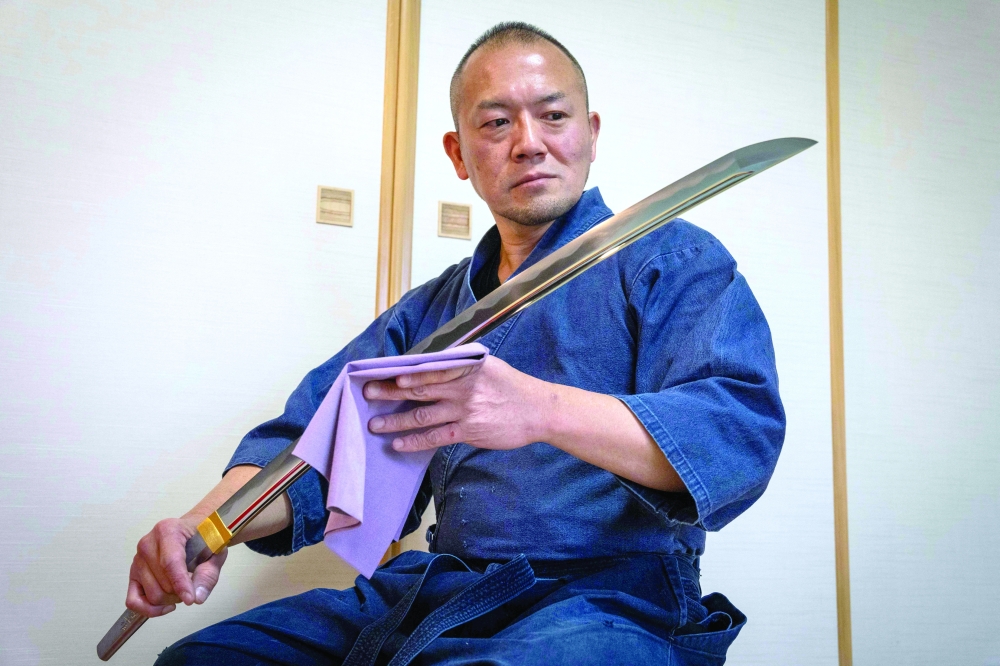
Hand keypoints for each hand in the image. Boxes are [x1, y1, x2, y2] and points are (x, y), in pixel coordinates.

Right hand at [125, 515, 226, 616]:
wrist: (194, 530)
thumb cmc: (204, 537)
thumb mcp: (216, 550)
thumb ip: (208, 573)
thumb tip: (197, 597)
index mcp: (168, 530)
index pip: (170, 562)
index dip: (180, 584)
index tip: (190, 599)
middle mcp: (147, 544)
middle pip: (162, 583)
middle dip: (180, 592)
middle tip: (194, 585)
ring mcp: (138, 560)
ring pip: (151, 595)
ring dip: (170, 600)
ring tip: (183, 588)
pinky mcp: (134, 574)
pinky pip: (133, 600)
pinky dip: (148, 609)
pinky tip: (166, 606)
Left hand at [364, 355, 547, 452]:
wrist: (539, 411)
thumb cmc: (512, 387)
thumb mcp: (489, 366)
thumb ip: (462, 366)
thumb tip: (434, 366)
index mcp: (467, 367)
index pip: (429, 369)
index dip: (405, 372)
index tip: (384, 373)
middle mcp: (463, 386)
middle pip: (419, 389)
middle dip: (390, 391)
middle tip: (368, 393)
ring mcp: (465, 410)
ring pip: (422, 414)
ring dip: (395, 420)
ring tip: (374, 424)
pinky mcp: (469, 431)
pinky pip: (435, 436)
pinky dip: (415, 440)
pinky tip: (398, 443)